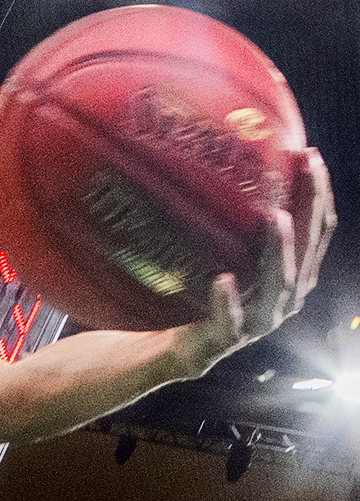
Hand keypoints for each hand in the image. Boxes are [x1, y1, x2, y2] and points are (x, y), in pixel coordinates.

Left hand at [174, 149, 335, 374]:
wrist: (181, 345)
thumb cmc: (212, 292)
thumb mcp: (237, 255)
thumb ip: (250, 225)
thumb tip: (246, 163)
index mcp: (297, 274)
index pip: (319, 228)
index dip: (319, 192)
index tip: (309, 154)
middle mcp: (287, 298)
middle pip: (307, 249)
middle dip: (309, 206)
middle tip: (303, 167)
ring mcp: (260, 322)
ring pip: (278, 285)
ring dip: (278, 251)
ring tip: (274, 217)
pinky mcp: (227, 340)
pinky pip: (230, 322)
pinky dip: (227, 303)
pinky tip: (222, 280)